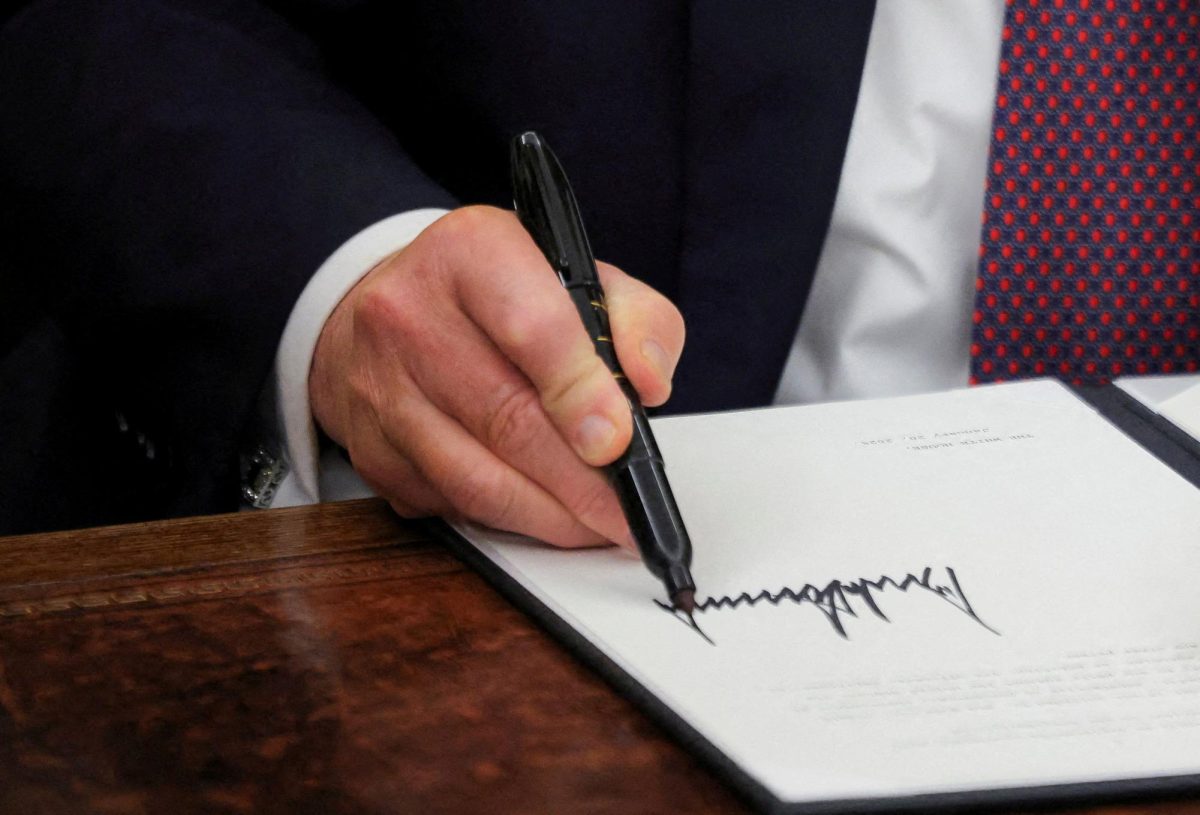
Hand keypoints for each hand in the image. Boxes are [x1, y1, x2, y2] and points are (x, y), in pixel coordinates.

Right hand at [309, 205, 684, 548]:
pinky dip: (506, 520)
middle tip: (625, 511)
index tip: (619, 441)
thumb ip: (635, 318)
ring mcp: (380, 387)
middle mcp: (409, 313)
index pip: (531, 328)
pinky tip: (543, 516)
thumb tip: (649, 385)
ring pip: (474, 477)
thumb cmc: (496, 297)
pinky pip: (448, 503)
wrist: (391, 312)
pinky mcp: (370, 450)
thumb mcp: (577, 277)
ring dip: (547, 515)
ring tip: (595, 526)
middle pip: (506, 417)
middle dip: (579, 480)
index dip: (581, 393)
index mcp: (470, 252)